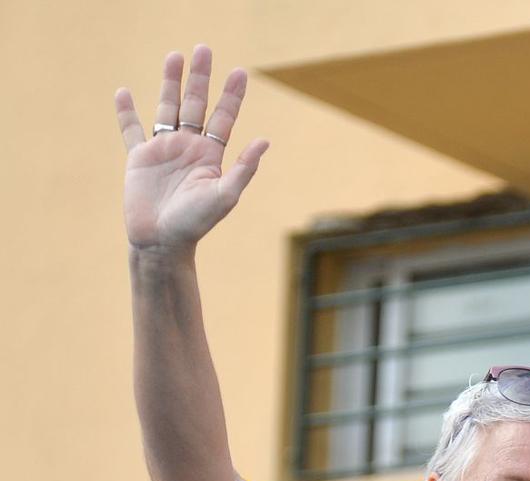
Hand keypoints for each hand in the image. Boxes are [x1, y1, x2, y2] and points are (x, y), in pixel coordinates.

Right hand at [114, 47, 267, 254]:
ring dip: (170, 82)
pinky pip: (132, 130)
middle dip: (200, 78)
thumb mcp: (225, 195)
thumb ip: (243, 168)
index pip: (224, 118)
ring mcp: (163, 151)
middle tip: (203, 49)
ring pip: (166, 108)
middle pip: (195, 104)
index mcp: (211, 155)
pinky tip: (123, 92)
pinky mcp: (139, 159)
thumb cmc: (196, 223)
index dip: (231, 95)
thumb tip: (264, 140)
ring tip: (174, 56)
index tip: (239, 71)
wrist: (163, 241)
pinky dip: (126, 112)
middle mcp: (189, 148)